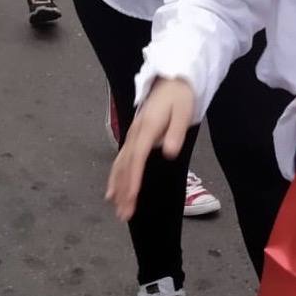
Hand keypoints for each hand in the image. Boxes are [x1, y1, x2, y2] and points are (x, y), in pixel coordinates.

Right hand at [106, 79, 195, 221]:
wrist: (171, 81)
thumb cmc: (179, 98)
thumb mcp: (183, 112)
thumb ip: (176, 133)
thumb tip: (170, 153)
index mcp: (147, 129)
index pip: (138, 158)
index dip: (134, 178)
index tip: (132, 197)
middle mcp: (135, 134)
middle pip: (126, 165)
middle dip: (124, 190)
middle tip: (124, 214)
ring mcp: (131, 136)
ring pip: (120, 164)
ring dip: (118, 186)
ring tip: (116, 207)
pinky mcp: (133, 137)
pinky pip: (121, 160)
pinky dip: (115, 176)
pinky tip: (112, 190)